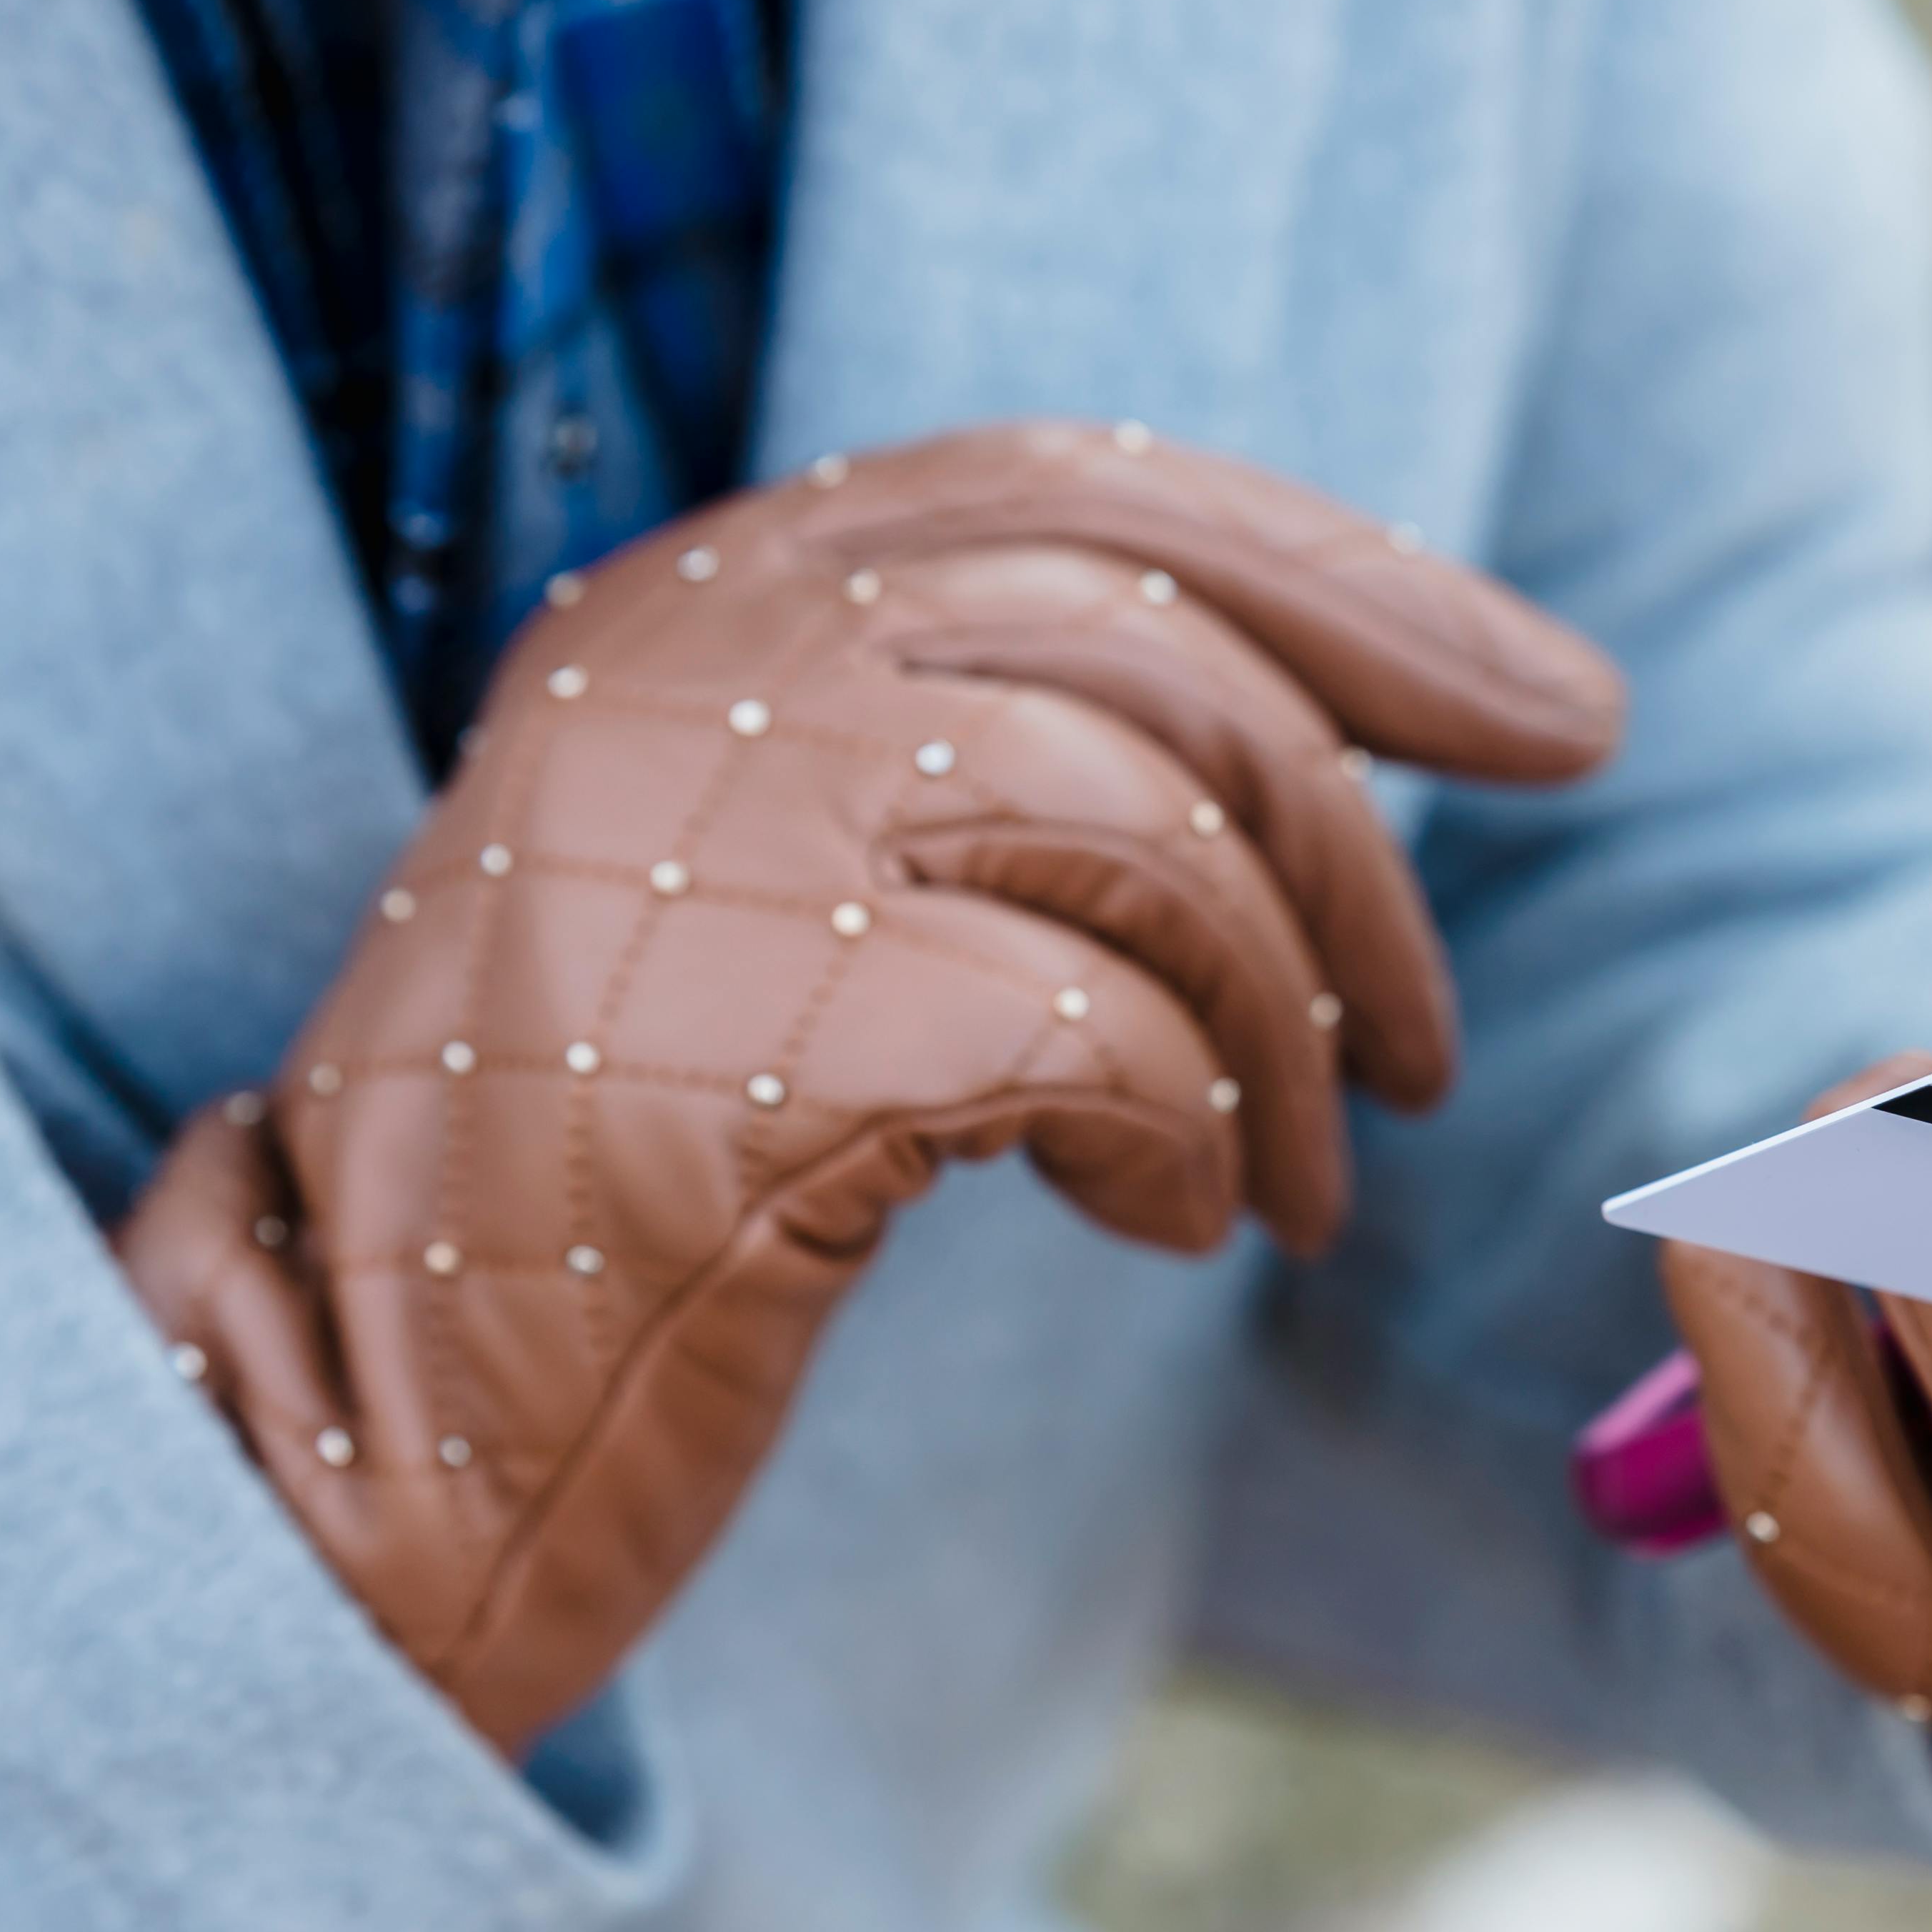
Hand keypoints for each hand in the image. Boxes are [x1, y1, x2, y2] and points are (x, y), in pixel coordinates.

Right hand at [118, 422, 1622, 1751]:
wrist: (370, 1433)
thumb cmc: (629, 1182)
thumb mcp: (795, 905)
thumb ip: (998, 771)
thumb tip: (1366, 735)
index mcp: (699, 599)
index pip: (1089, 498)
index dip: (1364, 593)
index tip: (1560, 716)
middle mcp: (688, 660)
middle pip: (1163, 652)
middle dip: (1368, 862)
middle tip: (1434, 1061)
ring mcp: (703, 827)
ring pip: (1157, 830)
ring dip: (1290, 1039)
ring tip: (1295, 1191)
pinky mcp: (750, 1035)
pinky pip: (1102, 1034)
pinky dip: (1190, 1140)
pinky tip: (1160, 1222)